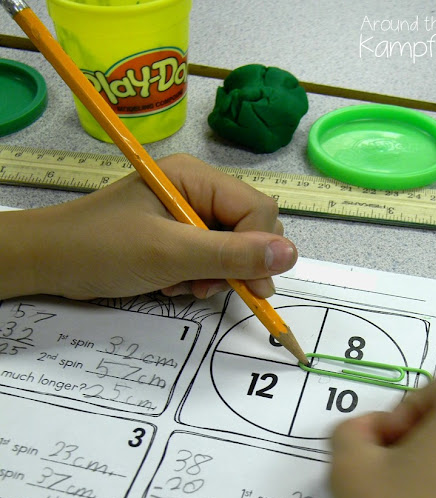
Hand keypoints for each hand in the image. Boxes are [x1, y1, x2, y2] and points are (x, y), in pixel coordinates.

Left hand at [1, 153, 296, 299]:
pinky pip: (208, 259)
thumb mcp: (170, 254)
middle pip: (248, 228)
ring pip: (230, 248)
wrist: (50, 262)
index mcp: (195, 178)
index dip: (260, 248)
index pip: (256, 208)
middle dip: (233, 264)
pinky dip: (197, 278)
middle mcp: (196, 190)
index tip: (253, 287)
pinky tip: (172, 285)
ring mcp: (186, 214)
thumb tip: (292, 255)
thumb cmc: (103, 250)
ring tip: (180, 286)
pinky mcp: (176, 236)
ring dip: (213, 275)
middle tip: (206, 287)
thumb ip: (231, 254)